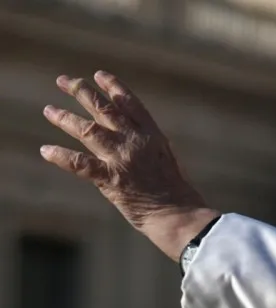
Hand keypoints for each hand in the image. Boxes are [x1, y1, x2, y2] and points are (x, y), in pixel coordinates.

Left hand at [40, 71, 219, 260]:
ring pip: (88, 130)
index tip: (98, 75)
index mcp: (153, 135)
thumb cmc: (176, 192)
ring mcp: (123, 159)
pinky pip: (81, 164)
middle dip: (82, 91)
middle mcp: (136, 142)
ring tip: (49, 111)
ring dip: (65, 119)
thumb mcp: (167, 159)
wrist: (178, 214)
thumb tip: (128, 136)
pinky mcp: (111, 180)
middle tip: (64, 80)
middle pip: (104, 110)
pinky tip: (46, 150)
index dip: (113, 87)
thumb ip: (147, 145)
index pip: (130, 104)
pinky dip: (62, 157)